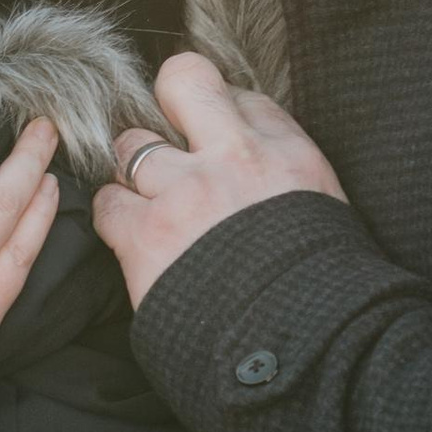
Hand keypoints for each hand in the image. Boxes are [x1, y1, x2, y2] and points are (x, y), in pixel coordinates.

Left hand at [91, 51, 345, 312]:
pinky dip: (115, 217)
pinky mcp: (149, 236)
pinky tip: (134, 236)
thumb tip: (253, 158)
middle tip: (168, 140)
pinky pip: (107, 204)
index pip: (241, 97)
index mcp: (288, 153)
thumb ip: (284, 175)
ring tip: (151, 203)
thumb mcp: (324, 212)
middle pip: (182, 79)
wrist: (306, 351)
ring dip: (134, 173)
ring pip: (130, 146)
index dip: (220, 116)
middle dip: (168, 101)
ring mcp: (188, 193)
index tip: (215, 140)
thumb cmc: (319, 292)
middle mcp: (235, 158)